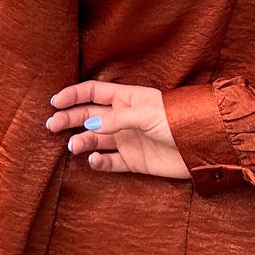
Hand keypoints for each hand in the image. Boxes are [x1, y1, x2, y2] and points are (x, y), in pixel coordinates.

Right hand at [46, 80, 189, 178]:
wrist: (202, 146)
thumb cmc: (178, 120)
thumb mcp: (146, 114)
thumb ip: (116, 119)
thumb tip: (88, 123)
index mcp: (126, 99)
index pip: (93, 92)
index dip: (73, 95)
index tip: (55, 102)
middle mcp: (123, 118)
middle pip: (89, 115)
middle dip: (69, 119)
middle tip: (52, 125)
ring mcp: (128, 140)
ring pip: (96, 139)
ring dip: (82, 141)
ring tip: (72, 146)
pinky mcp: (134, 161)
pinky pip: (110, 161)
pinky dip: (99, 162)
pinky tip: (92, 160)